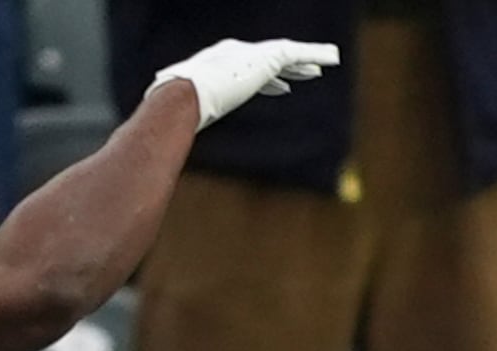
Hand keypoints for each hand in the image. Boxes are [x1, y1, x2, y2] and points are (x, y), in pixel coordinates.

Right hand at [149, 38, 338, 128]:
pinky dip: (316, 54)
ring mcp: (250, 55)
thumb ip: (180, 129)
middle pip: (269, 61)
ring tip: (326, 63)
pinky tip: (333, 58)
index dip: (266, 79)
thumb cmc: (174, 110)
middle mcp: (234, 54)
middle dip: (288, 67)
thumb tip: (164, 151)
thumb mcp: (182, 120)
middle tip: (306, 73)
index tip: (279, 85)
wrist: (181, 95)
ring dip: (307, 60)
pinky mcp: (265, 59)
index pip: (247, 71)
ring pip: (287, 56)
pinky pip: (298, 54)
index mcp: (217, 65)